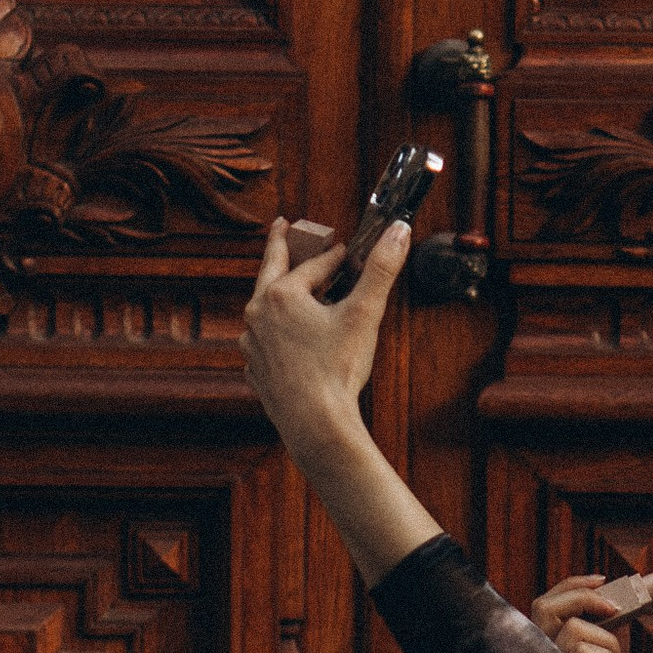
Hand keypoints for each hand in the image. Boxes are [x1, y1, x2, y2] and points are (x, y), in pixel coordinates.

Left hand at [241, 211, 409, 478]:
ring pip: (264, 307)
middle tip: (282, 228)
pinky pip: (264, 340)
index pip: (314, 265)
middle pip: (271, 270)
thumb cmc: (337, 370)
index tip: (346, 251)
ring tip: (283, 284)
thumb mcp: (364, 314)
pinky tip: (285, 336)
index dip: (335, 256)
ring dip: (276, 293)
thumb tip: (399, 230)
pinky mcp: (256, 368)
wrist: (315, 424)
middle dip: (280, 247)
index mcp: (281, 294)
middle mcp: (258, 314)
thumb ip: (382, 269)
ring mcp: (253, 342)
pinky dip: (275, 330)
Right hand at [531, 575, 648, 652]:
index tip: (603, 580)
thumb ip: (608, 641)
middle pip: (544, 605)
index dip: (571, 587)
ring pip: (573, 627)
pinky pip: (585, 647)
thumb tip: (614, 610)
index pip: (546, 608)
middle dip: (580, 593)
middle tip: (614, 604)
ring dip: (607, 643)